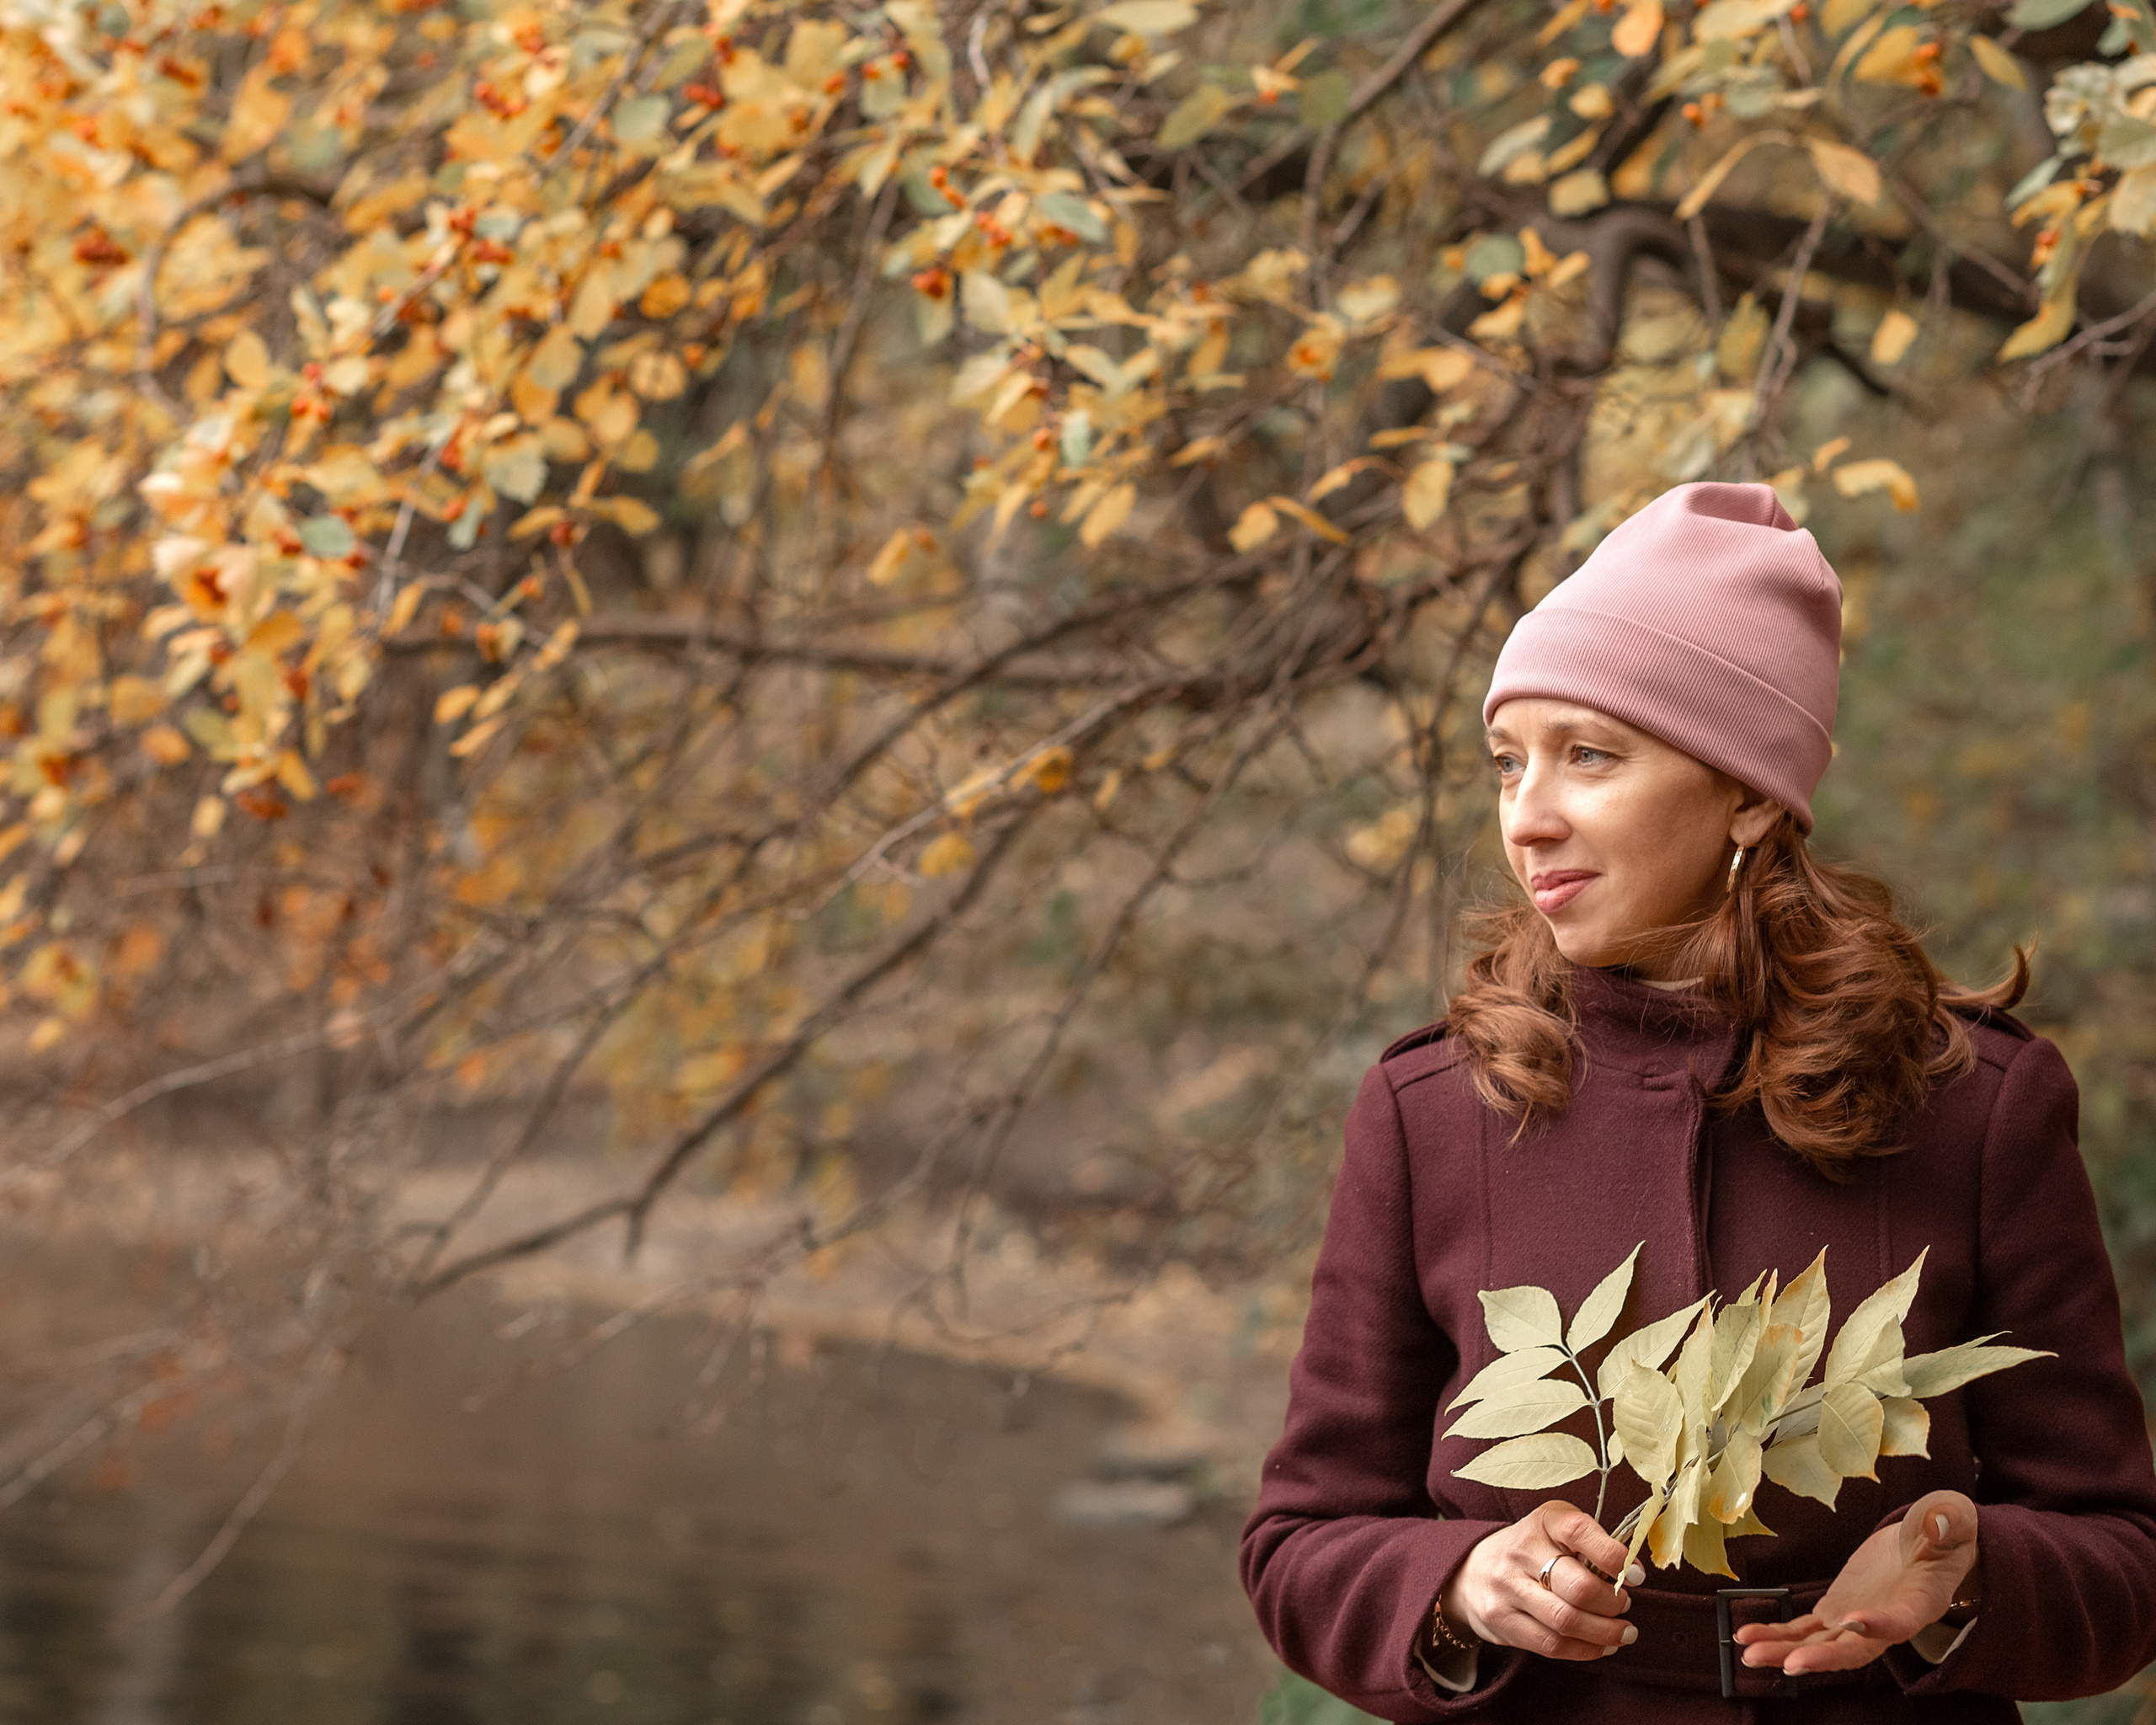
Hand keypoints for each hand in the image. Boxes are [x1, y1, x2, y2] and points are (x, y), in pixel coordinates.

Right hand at [1441, 1501, 1645, 1661]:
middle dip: (1612, 1604)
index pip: (1579, 1531)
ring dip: (1604, 1633)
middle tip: (1625, 1607)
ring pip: (1566, 1621)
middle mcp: (1520, 1550)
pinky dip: (1585, 1650)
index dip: (1615, 1556)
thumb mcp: (1555, 1532)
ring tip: (1623, 1633)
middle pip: (1578, 1587)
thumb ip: (1590, 1546)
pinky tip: (1600, 1646)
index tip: (1637, 1576)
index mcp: (1542, 1521)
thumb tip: (1631, 1575)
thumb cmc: (1532, 1551)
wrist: (1471, 1571)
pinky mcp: (1501, 1620)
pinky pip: (1551, 1644)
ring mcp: (1507, 1587)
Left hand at [1733, 1490, 1979, 1676]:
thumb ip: (1948, 1522)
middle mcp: (1885, 1622)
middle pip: (1853, 1650)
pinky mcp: (1835, 1609)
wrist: (1929, 1546)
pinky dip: (1777, 1633)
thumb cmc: (1946, 1532)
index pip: (1900, 1623)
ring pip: (1820, 1644)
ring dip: (1785, 1651)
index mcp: (1919, 1603)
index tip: (1854, 1621)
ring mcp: (1856, 1620)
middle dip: (1820, 1659)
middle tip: (1789, 1665)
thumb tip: (1940, 1522)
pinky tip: (1745, 1636)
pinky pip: (1803, 1628)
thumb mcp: (1953, 1520)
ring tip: (1750, 1655)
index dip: (1878, 1626)